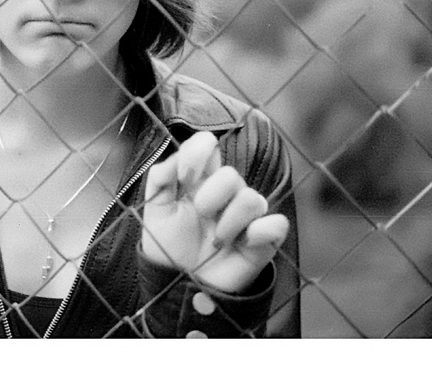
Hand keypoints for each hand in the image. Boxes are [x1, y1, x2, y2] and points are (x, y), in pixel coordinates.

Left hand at [142, 131, 288, 292]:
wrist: (179, 286)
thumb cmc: (167, 246)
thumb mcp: (155, 211)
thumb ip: (160, 179)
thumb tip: (174, 159)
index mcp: (199, 180)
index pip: (207, 145)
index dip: (198, 153)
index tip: (185, 176)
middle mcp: (225, 193)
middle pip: (231, 174)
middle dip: (211, 196)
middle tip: (200, 215)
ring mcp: (245, 216)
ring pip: (253, 199)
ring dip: (229, 221)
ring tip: (215, 240)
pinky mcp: (263, 239)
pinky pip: (276, 224)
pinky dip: (261, 232)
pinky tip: (242, 243)